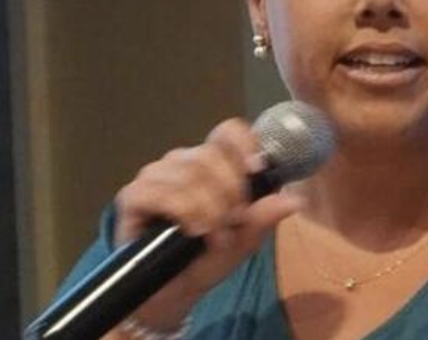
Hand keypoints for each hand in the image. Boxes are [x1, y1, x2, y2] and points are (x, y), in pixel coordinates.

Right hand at [112, 118, 301, 330]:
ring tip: (215, 236)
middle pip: (210, 155)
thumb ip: (263, 219)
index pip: (227, 132)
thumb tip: (294, 200)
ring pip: (188, 173)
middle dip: (229, 191)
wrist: (172, 294)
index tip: (257, 170)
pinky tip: (194, 231)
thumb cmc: (205, 260)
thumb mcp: (243, 242)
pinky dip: (183, 211)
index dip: (244, 144)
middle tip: (234, 222)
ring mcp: (155, 177)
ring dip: (209, 207)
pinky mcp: (133, 197)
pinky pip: (159, 191)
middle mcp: (182, 163)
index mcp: (211, 165)